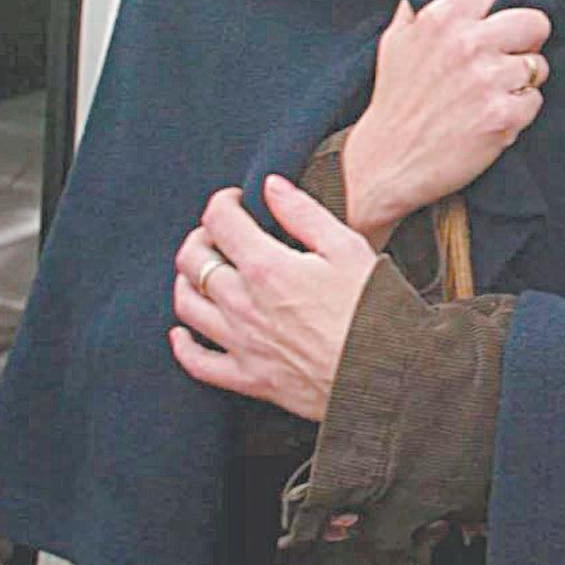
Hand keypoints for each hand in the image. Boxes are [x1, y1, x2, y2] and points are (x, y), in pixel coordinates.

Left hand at [170, 176, 378, 421]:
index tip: (236, 200)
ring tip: (203, 270)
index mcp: (267, 267)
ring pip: (187, 305)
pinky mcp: (247, 377)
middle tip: (219, 232)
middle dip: (201, 236)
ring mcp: (240, 343)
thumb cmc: (372, 308)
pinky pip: (197, 361)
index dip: (223, 202)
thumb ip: (304, 213)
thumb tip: (272, 186)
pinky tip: (184, 332)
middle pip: (193, 260)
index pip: (221, 222)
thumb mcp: (348, 248)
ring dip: (186, 280)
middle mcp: (243, 304)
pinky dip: (183, 343)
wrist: (381, 372)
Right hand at [344, 0, 550, 244]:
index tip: (491, 31)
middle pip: (536, 21)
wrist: (386, 164)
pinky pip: (534, 101)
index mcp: (441, 18)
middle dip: (525, 42)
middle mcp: (468, 43)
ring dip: (521, 82)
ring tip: (488, 97)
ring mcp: (488, 80)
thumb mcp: (395, 41)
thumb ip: (420, 6)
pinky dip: (519, 113)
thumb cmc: (395, 102)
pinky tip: (490, 120)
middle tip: (503, 62)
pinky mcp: (503, 116)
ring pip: (538, 65)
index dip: (499, 12)